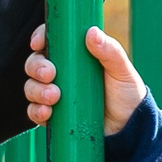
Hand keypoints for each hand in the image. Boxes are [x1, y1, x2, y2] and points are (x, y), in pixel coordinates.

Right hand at [25, 23, 146, 134]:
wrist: (129, 129)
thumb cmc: (127, 94)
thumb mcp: (121, 70)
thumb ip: (109, 51)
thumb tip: (91, 32)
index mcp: (76, 56)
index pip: (51, 40)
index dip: (40, 37)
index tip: (38, 43)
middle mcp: (62, 73)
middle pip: (35, 63)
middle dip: (36, 67)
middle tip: (49, 74)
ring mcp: (55, 94)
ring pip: (31, 87)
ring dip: (36, 90)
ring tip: (54, 96)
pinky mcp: (54, 115)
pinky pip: (35, 111)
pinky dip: (36, 111)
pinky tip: (47, 112)